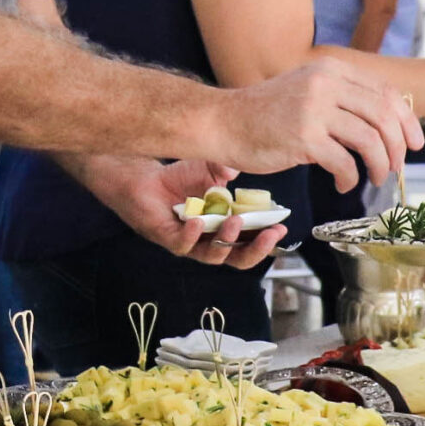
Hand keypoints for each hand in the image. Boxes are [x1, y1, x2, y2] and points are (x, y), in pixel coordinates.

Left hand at [76, 155, 288, 268]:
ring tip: (234, 221)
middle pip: (238, 257)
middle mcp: (209, 240)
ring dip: (227, 240)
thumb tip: (234, 171)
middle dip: (257, 248)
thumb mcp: (208, 169)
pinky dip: (192, 235)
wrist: (143, 178)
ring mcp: (189, 242)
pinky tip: (198, 221)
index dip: (267, 238)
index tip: (281, 226)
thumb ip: (224, 168)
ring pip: (213, 255)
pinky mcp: (168, 239)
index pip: (250, 240)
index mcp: (225, 227)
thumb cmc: (178, 178)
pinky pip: (183, 245)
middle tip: (270, 234)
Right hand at [213, 60, 419, 188]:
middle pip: (384, 115)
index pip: (386, 92)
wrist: (223, 122)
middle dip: (399, 146)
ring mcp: (314, 109)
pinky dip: (350, 178)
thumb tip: (384, 123)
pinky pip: (344, 162)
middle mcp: (325, 84)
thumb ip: (341, 98)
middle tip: (397, 166)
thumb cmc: (264, 114)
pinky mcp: (303, 137)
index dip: (407, 121)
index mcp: (331, 70)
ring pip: (370, 139)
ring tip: (375, 178)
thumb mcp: (307, 90)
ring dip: (380, 164)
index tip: (415, 143)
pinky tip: (345, 184)